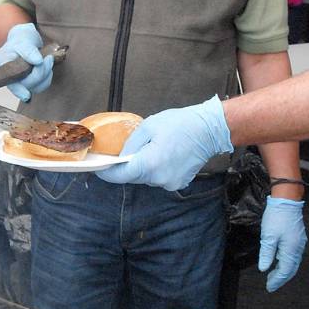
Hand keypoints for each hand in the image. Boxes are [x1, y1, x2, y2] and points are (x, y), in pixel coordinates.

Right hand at [0, 22, 53, 101]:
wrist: (25, 40)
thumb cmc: (21, 39)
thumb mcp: (23, 41)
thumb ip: (28, 50)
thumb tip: (38, 61)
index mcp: (3, 66)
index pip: (10, 82)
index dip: (18, 90)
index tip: (26, 96)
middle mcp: (10, 77)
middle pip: (26, 84)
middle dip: (40, 72)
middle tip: (48, 58)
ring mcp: (20, 82)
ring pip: (36, 87)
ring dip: (46, 73)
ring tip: (48, 58)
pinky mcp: (30, 84)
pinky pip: (42, 85)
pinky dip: (48, 75)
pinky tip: (47, 64)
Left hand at [98, 96, 231, 187]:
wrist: (210, 129)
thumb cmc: (181, 124)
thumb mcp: (148, 126)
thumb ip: (130, 144)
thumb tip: (120, 157)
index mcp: (150, 164)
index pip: (120, 176)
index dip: (107, 173)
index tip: (99, 168)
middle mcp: (159, 178)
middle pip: (133, 177)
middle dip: (127, 166)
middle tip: (123, 153)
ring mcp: (170, 183)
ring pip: (146, 178)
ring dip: (143, 167)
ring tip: (150, 149)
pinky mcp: (178, 183)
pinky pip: (159, 178)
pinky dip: (156, 169)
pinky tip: (163, 155)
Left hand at [258, 197, 306, 292]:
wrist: (287, 201)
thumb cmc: (276, 218)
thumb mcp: (268, 237)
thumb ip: (267, 254)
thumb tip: (264, 269)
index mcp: (291, 250)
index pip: (285, 271)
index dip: (277, 280)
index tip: (269, 287)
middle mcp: (298, 248)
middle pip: (291, 268)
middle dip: (281, 278)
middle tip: (270, 284)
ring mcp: (299, 243)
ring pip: (292, 262)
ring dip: (283, 270)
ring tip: (273, 275)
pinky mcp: (297, 237)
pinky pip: (292, 255)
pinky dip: (285, 262)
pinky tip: (278, 261)